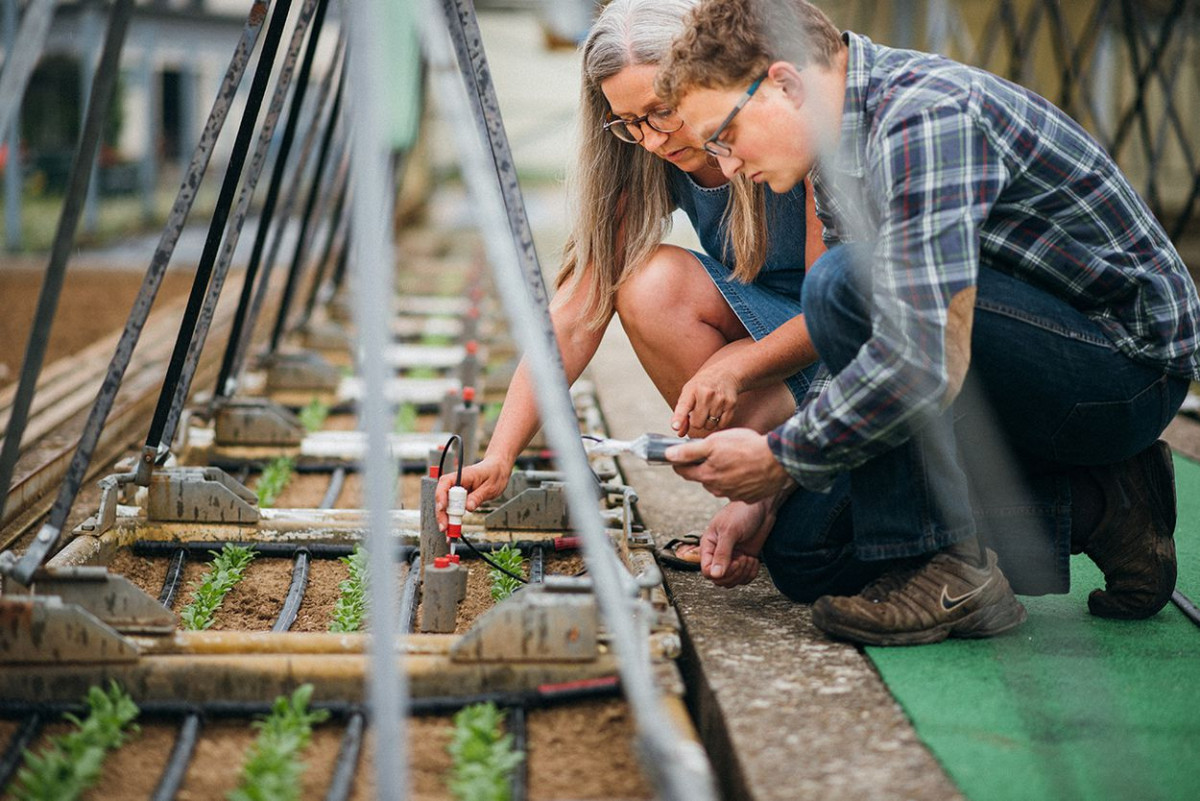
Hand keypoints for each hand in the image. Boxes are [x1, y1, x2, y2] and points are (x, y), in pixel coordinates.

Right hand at [435, 456, 510, 530]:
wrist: (498, 468)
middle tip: (445, 527)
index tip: (442, 508)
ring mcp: (457, 489)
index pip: (445, 482)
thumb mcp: (491, 486)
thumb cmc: (495, 473)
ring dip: (445, 518)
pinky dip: (452, 518)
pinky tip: (452, 528)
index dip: (441, 495)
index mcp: (463, 475)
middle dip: (442, 513)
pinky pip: (452, 507)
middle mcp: (457, 482)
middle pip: (442, 497)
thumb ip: (479, 496)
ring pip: (446, 504)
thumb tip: (468, 507)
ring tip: (449, 533)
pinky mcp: (459, 496)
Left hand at [665, 428, 794, 502]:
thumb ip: (689, 451)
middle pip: (703, 478)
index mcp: (706, 476)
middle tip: (712, 453)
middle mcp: (718, 490)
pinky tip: (746, 469)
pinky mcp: (749, 497)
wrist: (778, 460)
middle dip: (703, 466)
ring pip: (720, 484)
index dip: (679, 462)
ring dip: (722, 474)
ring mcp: (734, 495)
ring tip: (733, 459)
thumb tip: (669, 456)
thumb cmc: (746, 447)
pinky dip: (739, 480)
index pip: (683, 472)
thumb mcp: (714, 443)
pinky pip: (738, 489)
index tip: (679, 456)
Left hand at [671, 364, 740, 437]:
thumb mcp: (688, 393)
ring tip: (710, 408)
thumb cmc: (703, 385)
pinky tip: (718, 411)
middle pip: (697, 424)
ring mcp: (720, 399)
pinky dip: (719, 422)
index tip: (675, 426)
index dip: (679, 417)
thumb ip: (682, 413)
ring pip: (709, 426)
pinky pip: (721, 425)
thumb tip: (679, 432)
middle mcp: (706, 394)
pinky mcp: (731, 404)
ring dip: (708, 421)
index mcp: (692, 390)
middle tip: (699, 410)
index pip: (684, 406)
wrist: (725, 374)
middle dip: (697, 421)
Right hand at [698, 500, 774, 586]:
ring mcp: (732, 558)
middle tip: (743, 559)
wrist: (762, 506)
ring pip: (732, 581)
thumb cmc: (742, 512)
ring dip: (743, 573)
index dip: (720, 573)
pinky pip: (744, 578)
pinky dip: (751, 573)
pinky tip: (753, 560)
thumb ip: (722, 554)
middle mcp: (718, 554)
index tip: (734, 562)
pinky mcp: (744, 560)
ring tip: (748, 558)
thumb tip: (714, 575)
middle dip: (734, 573)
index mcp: (709, 545)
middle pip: (719, 579)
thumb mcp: (730, 531)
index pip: (707, 571)